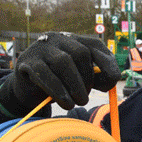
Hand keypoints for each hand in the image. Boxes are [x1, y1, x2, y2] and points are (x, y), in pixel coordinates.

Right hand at [5, 32, 120, 109]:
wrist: (28, 91)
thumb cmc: (59, 83)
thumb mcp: (80, 78)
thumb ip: (97, 76)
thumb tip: (113, 77)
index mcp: (73, 40)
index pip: (95, 45)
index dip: (108, 62)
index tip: (114, 79)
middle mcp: (56, 39)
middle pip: (80, 53)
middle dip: (88, 77)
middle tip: (85, 96)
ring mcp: (40, 48)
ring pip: (63, 61)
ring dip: (75, 85)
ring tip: (78, 102)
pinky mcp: (26, 62)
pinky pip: (44, 73)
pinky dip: (58, 90)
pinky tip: (66, 103)